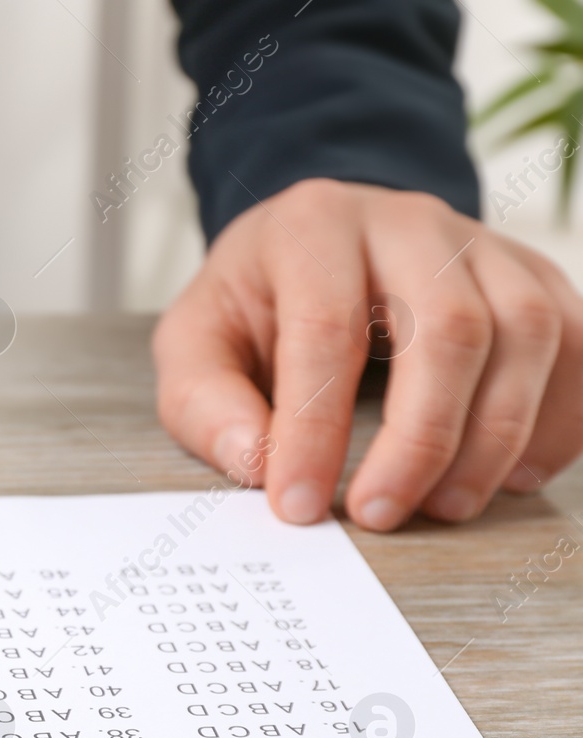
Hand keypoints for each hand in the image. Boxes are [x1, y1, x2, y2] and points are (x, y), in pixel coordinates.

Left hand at [154, 178, 582, 529]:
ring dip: (496, 437)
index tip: (298, 506)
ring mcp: (482, 244)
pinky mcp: (532, 276)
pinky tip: (516, 475)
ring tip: (446, 507)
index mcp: (313, 227)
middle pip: (450, 328)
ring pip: (527, 333)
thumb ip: (206, 403)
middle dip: (422, 439)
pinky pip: (577, 342)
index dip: (314, 430)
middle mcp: (410, 220)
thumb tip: (253, 463)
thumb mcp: (195, 343)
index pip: (326, 332)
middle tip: (382, 515)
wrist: (314, 248)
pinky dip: (560, 419)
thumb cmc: (253, 303)